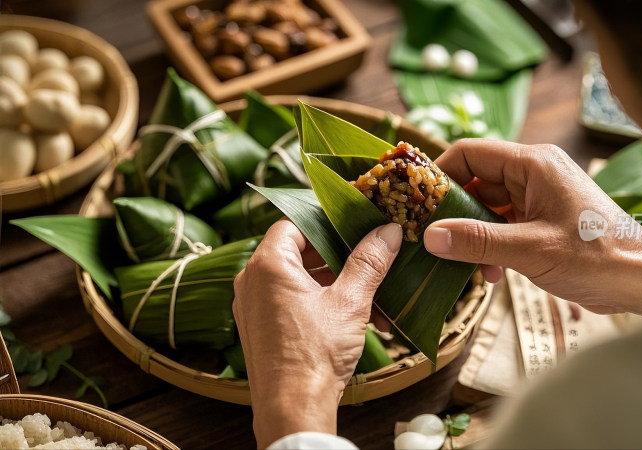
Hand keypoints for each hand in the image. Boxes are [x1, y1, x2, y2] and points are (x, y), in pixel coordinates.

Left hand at [233, 220, 402, 447]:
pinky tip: (355, 317)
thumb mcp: (350, 302)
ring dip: (335, 282)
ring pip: (299, 279)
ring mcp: (254, 306)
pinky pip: (292, 301)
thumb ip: (369, 261)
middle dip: (338, 255)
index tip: (355, 223)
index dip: (327, 220)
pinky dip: (321, 302)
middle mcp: (252, 281)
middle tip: (368, 255)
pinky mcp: (261, 328)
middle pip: (298, 250)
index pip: (295, 222)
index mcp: (268, 265)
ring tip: (370, 293)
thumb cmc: (315, 355)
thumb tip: (388, 231)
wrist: (292, 409)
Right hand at [424, 139, 641, 313]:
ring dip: (473, 234)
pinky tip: (492, 273)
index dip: (439, 174)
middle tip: (433, 240)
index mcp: (533, 164)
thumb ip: (477, 241)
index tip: (417, 204)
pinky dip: (492, 244)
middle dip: (454, 212)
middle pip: (476, 180)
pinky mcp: (544, 218)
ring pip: (488, 205)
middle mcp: (534, 172)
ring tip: (465, 264)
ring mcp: (540, 196)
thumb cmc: (595, 257)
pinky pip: (504, 223)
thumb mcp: (529, 250)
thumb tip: (429, 236)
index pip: (470, 152)